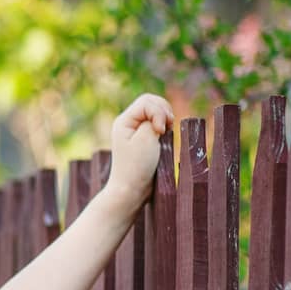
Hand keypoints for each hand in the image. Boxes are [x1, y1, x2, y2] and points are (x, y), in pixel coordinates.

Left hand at [105, 93, 175, 212]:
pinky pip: (158, 122)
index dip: (158, 112)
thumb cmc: (137, 166)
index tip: (160, 131)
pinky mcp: (143, 137)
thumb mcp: (145, 138)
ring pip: (156, 111)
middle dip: (163, 111)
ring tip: (166, 132)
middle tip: (166, 129)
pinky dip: (165, 126)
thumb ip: (153, 119)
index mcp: (124, 121)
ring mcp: (135, 130)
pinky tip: (165, 136)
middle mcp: (128, 122)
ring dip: (165, 118)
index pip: (147, 101)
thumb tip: (160, 112)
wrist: (131, 188)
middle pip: (151, 102)